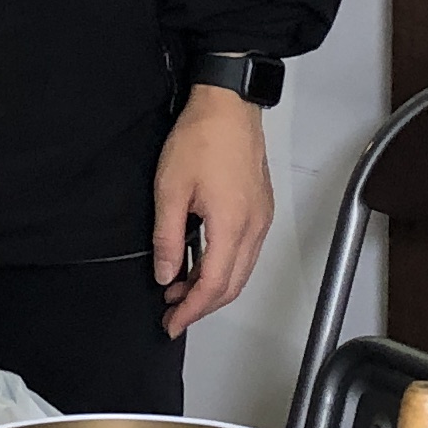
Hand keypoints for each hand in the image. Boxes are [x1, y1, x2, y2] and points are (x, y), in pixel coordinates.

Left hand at [153, 86, 275, 336]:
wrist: (228, 105)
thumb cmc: (201, 137)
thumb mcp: (170, 189)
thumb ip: (167, 238)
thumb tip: (165, 274)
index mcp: (232, 226)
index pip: (214, 286)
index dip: (191, 310)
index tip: (172, 323)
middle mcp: (254, 227)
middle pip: (232, 285)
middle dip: (201, 304)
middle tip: (172, 312)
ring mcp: (261, 218)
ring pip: (241, 270)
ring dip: (212, 285)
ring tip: (179, 288)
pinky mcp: (261, 208)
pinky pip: (246, 251)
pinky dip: (224, 266)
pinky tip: (200, 261)